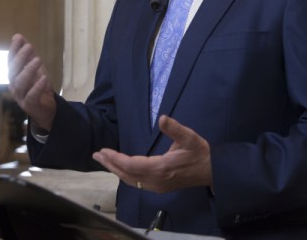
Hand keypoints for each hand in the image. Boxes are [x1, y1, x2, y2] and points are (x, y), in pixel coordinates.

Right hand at [8, 33, 56, 131]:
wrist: (46, 109)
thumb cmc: (38, 87)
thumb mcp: (35, 69)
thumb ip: (28, 55)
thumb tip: (19, 37)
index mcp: (14, 75)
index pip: (11, 61)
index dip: (14, 49)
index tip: (18, 38)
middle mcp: (14, 85)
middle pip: (13, 71)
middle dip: (20, 58)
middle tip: (29, 46)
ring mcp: (20, 96)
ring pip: (20, 83)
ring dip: (28, 70)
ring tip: (37, 60)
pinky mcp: (30, 105)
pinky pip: (31, 96)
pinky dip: (36, 87)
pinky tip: (43, 78)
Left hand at [92, 115, 212, 192]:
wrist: (210, 170)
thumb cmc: (199, 152)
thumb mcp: (189, 137)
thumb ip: (175, 128)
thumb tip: (162, 118)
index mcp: (161, 168)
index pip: (132, 165)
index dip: (116, 158)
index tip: (104, 150)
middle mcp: (155, 181)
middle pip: (127, 174)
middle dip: (110, 164)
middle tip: (97, 154)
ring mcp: (156, 186)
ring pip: (130, 180)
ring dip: (116, 170)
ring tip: (104, 160)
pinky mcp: (158, 188)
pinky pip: (136, 183)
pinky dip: (125, 175)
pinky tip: (120, 169)